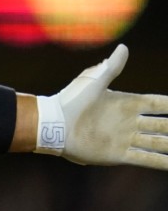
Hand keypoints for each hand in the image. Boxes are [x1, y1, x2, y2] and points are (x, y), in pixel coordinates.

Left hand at [37, 44, 167, 168]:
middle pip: (162, 124)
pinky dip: (162, 162)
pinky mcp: (119, 154)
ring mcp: (126, 138)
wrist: (54, 125)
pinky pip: (146, 159)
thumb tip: (124, 48)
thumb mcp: (93, 81)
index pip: (157, 103)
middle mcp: (130, 122)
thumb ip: (110, 67)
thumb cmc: (71, 100)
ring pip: (159, 143)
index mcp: (126, 103)